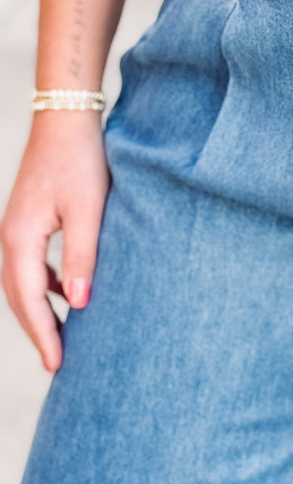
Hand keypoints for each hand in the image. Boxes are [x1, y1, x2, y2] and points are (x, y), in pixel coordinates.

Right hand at [0, 113, 109, 371]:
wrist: (66, 119)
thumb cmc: (81, 160)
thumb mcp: (89, 209)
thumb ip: (84, 255)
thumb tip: (80, 303)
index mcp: (20, 238)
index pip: (30, 299)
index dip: (44, 334)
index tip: (58, 364)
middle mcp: (10, 236)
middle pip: (18, 296)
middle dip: (38, 330)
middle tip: (57, 363)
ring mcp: (16, 228)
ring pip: (22, 282)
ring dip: (40, 310)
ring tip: (63, 337)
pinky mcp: (29, 219)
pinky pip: (31, 265)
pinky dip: (46, 286)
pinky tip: (70, 293)